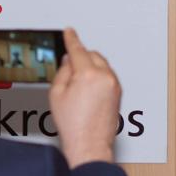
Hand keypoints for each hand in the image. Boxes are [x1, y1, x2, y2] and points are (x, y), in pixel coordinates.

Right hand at [50, 28, 121, 167]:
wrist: (89, 144)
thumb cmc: (74, 125)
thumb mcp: (57, 94)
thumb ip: (62, 72)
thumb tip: (68, 61)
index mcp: (88, 75)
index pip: (78, 49)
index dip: (71, 39)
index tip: (69, 32)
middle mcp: (105, 77)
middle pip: (91, 54)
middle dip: (80, 57)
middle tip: (68, 68)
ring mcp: (114, 84)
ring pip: (101, 64)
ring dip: (90, 66)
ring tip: (77, 85)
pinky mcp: (118, 92)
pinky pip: (107, 75)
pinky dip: (98, 76)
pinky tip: (88, 89)